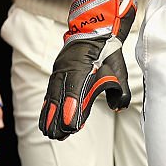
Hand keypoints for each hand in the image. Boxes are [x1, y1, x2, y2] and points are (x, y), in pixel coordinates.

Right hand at [38, 0, 135, 139]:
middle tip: (60, 136)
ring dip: (51, 115)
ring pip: (52, 96)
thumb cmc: (108, 49)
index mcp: (81, 67)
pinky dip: (47, 106)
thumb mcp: (118, 66)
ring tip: (50, 133)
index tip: (73, 127)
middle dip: (59, 118)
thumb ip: (120, 87)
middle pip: (60, 97)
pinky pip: (50, 92)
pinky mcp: (56, 72)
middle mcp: (66, 69)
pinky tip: (45, 119)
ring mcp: (59, 70)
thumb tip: (119, 107)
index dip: (73, 110)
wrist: (95, 28)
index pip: (75, 92)